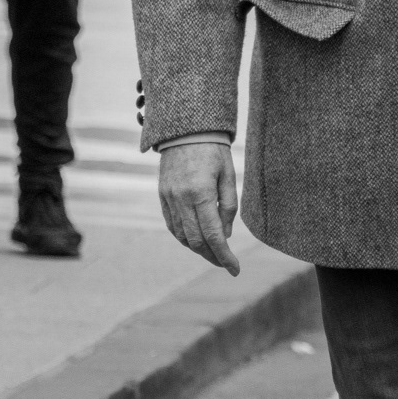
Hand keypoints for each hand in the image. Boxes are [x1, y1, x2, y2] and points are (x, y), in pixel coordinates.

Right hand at [157, 141, 239, 274]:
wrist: (186, 130)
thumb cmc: (214, 151)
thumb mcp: (229, 176)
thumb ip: (228, 207)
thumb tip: (226, 235)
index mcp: (201, 193)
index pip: (213, 235)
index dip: (224, 256)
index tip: (235, 269)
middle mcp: (181, 198)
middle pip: (196, 241)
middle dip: (212, 257)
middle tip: (226, 263)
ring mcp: (169, 198)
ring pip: (182, 236)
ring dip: (198, 249)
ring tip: (214, 253)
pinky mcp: (162, 196)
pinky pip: (172, 225)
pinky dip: (184, 237)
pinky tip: (196, 241)